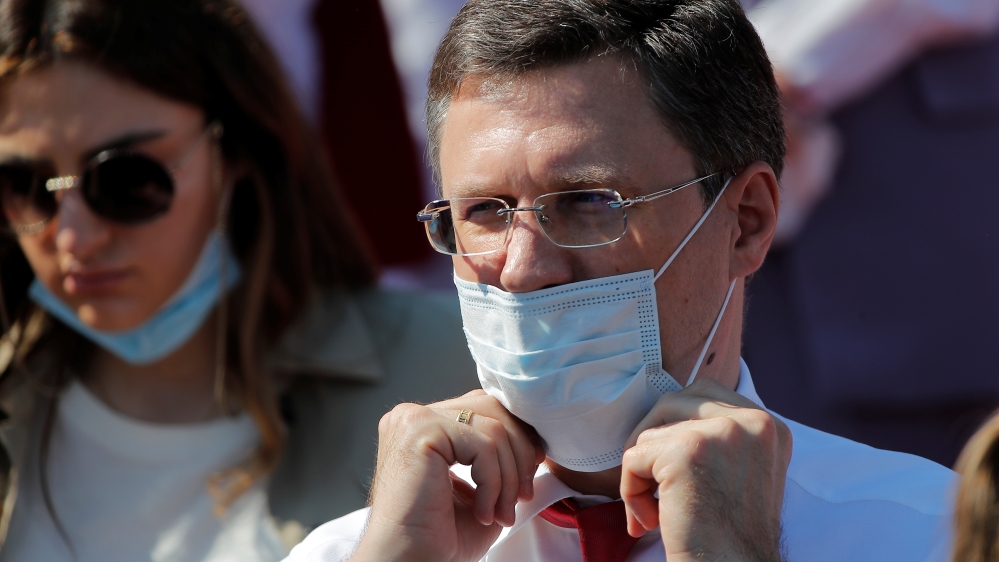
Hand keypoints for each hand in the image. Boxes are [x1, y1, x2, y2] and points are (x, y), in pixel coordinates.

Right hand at [350, 390, 544, 561]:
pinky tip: (483, 513)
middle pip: (492, 408)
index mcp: (424, 426)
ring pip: (493, 428)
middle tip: (523, 495)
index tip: (532, 469)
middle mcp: (413, 416)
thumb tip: (534, 442)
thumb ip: (497, 457)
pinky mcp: (420, 431)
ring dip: (509, 477)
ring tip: (502, 513)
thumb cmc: (439, 538)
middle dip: (520, 452)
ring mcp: (414, 420)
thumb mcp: (479, 487)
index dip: (517, 436)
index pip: (484, 408)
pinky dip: (494, 483)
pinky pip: (483, 445)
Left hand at [619, 377, 792, 561]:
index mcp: (768, 424)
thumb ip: (721, 436)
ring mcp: (720, 432)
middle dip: (652, 442)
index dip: (676, 429)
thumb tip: (667, 412)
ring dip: (643, 475)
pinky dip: (632, 491)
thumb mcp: (743, 470)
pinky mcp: (686, 450)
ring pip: (650, 432)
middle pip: (673, 402)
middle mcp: (753, 421)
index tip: (676, 472)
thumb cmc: (729, 533)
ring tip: (658, 512)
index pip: (704, 395)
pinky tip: (651, 520)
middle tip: (653, 484)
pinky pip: (633, 458)